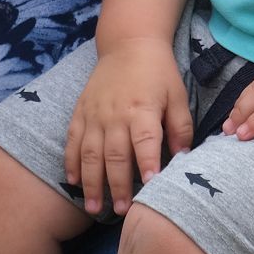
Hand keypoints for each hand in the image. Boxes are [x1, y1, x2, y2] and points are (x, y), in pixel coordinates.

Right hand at [64, 38, 193, 216]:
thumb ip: (181, 127)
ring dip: (91, 182)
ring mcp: (95, 113)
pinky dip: (71, 162)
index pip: (145, 141)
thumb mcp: (178, 95)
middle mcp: (116, 113)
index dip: (147, 163)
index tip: (150, 186)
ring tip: (94, 208)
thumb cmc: (158, 72)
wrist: (128, 43)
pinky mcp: (81, 111)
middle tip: (122, 210)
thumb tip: (182, 159)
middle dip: (118, 185)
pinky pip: (73, 140)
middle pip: (115, 154)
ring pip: (90, 153)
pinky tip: (72, 182)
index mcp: (143, 108)